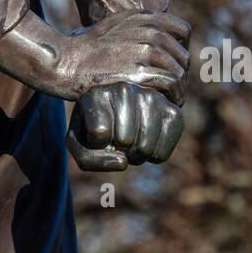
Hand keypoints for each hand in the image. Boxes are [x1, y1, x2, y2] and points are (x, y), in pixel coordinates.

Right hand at [58, 9, 190, 104]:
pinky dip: (173, 96)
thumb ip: (138, 26)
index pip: (183, 31)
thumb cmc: (87, 49)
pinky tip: (165, 103)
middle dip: (179, 74)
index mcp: (145, 17)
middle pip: (183, 56)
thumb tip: (160, 37)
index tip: (171, 65)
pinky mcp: (140, 71)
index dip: (180, 49)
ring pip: (180, 72)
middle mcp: (149, 30)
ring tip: (168, 100)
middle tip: (169, 89)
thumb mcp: (114, 25)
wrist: (66, 63)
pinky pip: (172, 85)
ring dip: (177, 90)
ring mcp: (145, 50)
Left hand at [67, 81, 184, 171]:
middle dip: (119, 150)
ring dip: (135, 155)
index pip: (100, 133)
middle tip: (115, 139)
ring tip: (130, 141)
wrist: (120, 113)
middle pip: (124, 141)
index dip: (95, 144)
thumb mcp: (79, 144)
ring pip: (144, 148)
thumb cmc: (92, 130)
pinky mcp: (173, 112)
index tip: (92, 134)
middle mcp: (125, 89)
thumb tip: (123, 163)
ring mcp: (151, 97)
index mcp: (97, 94)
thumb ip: (89, 160)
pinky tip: (146, 142)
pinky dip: (152, 158)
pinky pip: (161, 154)